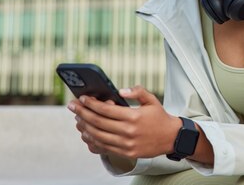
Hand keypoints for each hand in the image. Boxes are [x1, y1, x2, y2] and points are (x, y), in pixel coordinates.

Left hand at [67, 86, 181, 159]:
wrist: (171, 138)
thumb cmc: (159, 117)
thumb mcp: (151, 100)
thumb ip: (137, 91)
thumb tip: (120, 90)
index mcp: (133, 116)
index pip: (105, 109)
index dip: (91, 103)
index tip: (82, 98)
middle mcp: (128, 131)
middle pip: (98, 122)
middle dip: (82, 113)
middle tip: (72, 107)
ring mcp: (126, 144)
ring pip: (98, 136)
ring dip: (84, 127)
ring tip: (77, 119)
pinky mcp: (126, 153)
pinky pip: (104, 148)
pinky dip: (92, 140)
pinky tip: (86, 133)